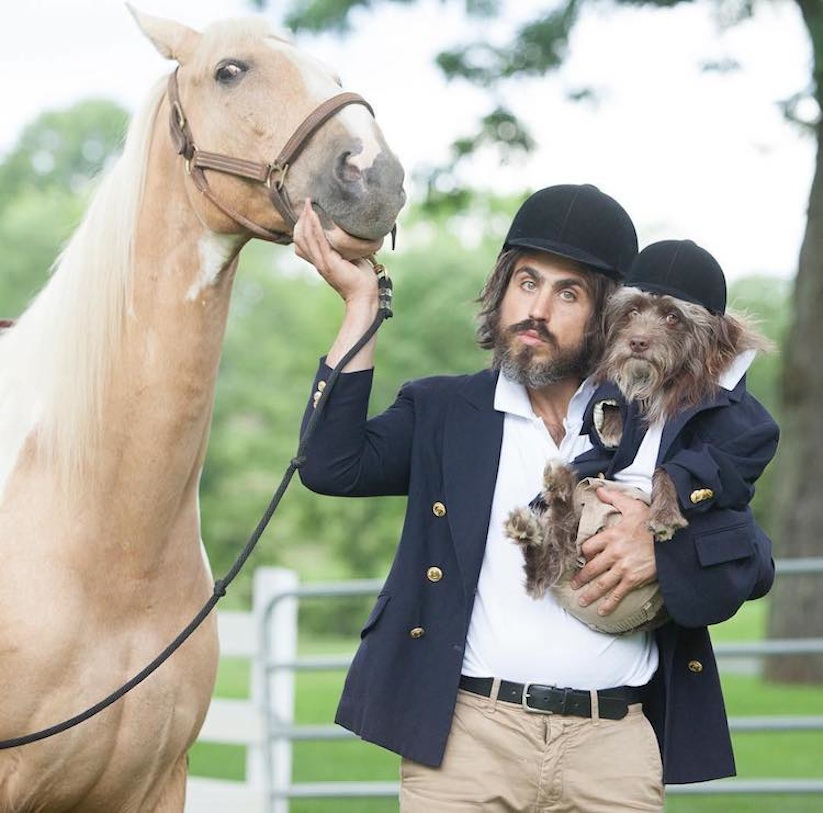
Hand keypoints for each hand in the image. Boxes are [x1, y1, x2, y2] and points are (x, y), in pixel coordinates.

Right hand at [293, 199, 377, 303]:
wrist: (366, 294)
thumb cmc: (361, 278)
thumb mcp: (351, 258)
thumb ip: (345, 247)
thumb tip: (351, 232)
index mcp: (321, 260)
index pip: (304, 241)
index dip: (303, 225)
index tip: (308, 209)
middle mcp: (318, 261)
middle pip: (300, 237)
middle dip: (302, 219)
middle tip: (307, 203)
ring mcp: (322, 262)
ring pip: (307, 238)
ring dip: (307, 219)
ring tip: (309, 204)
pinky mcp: (328, 263)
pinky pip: (318, 241)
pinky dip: (315, 227)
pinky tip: (314, 215)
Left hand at [570, 486, 656, 615]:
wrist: (672, 539)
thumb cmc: (652, 522)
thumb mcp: (632, 505)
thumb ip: (614, 498)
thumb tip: (599, 489)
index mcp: (610, 536)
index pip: (588, 547)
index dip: (582, 553)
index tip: (579, 559)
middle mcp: (613, 553)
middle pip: (591, 568)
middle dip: (580, 578)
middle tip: (573, 585)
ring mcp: (623, 568)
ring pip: (601, 583)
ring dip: (590, 593)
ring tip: (582, 600)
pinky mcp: (633, 579)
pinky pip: (618, 593)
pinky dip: (609, 604)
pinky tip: (602, 611)